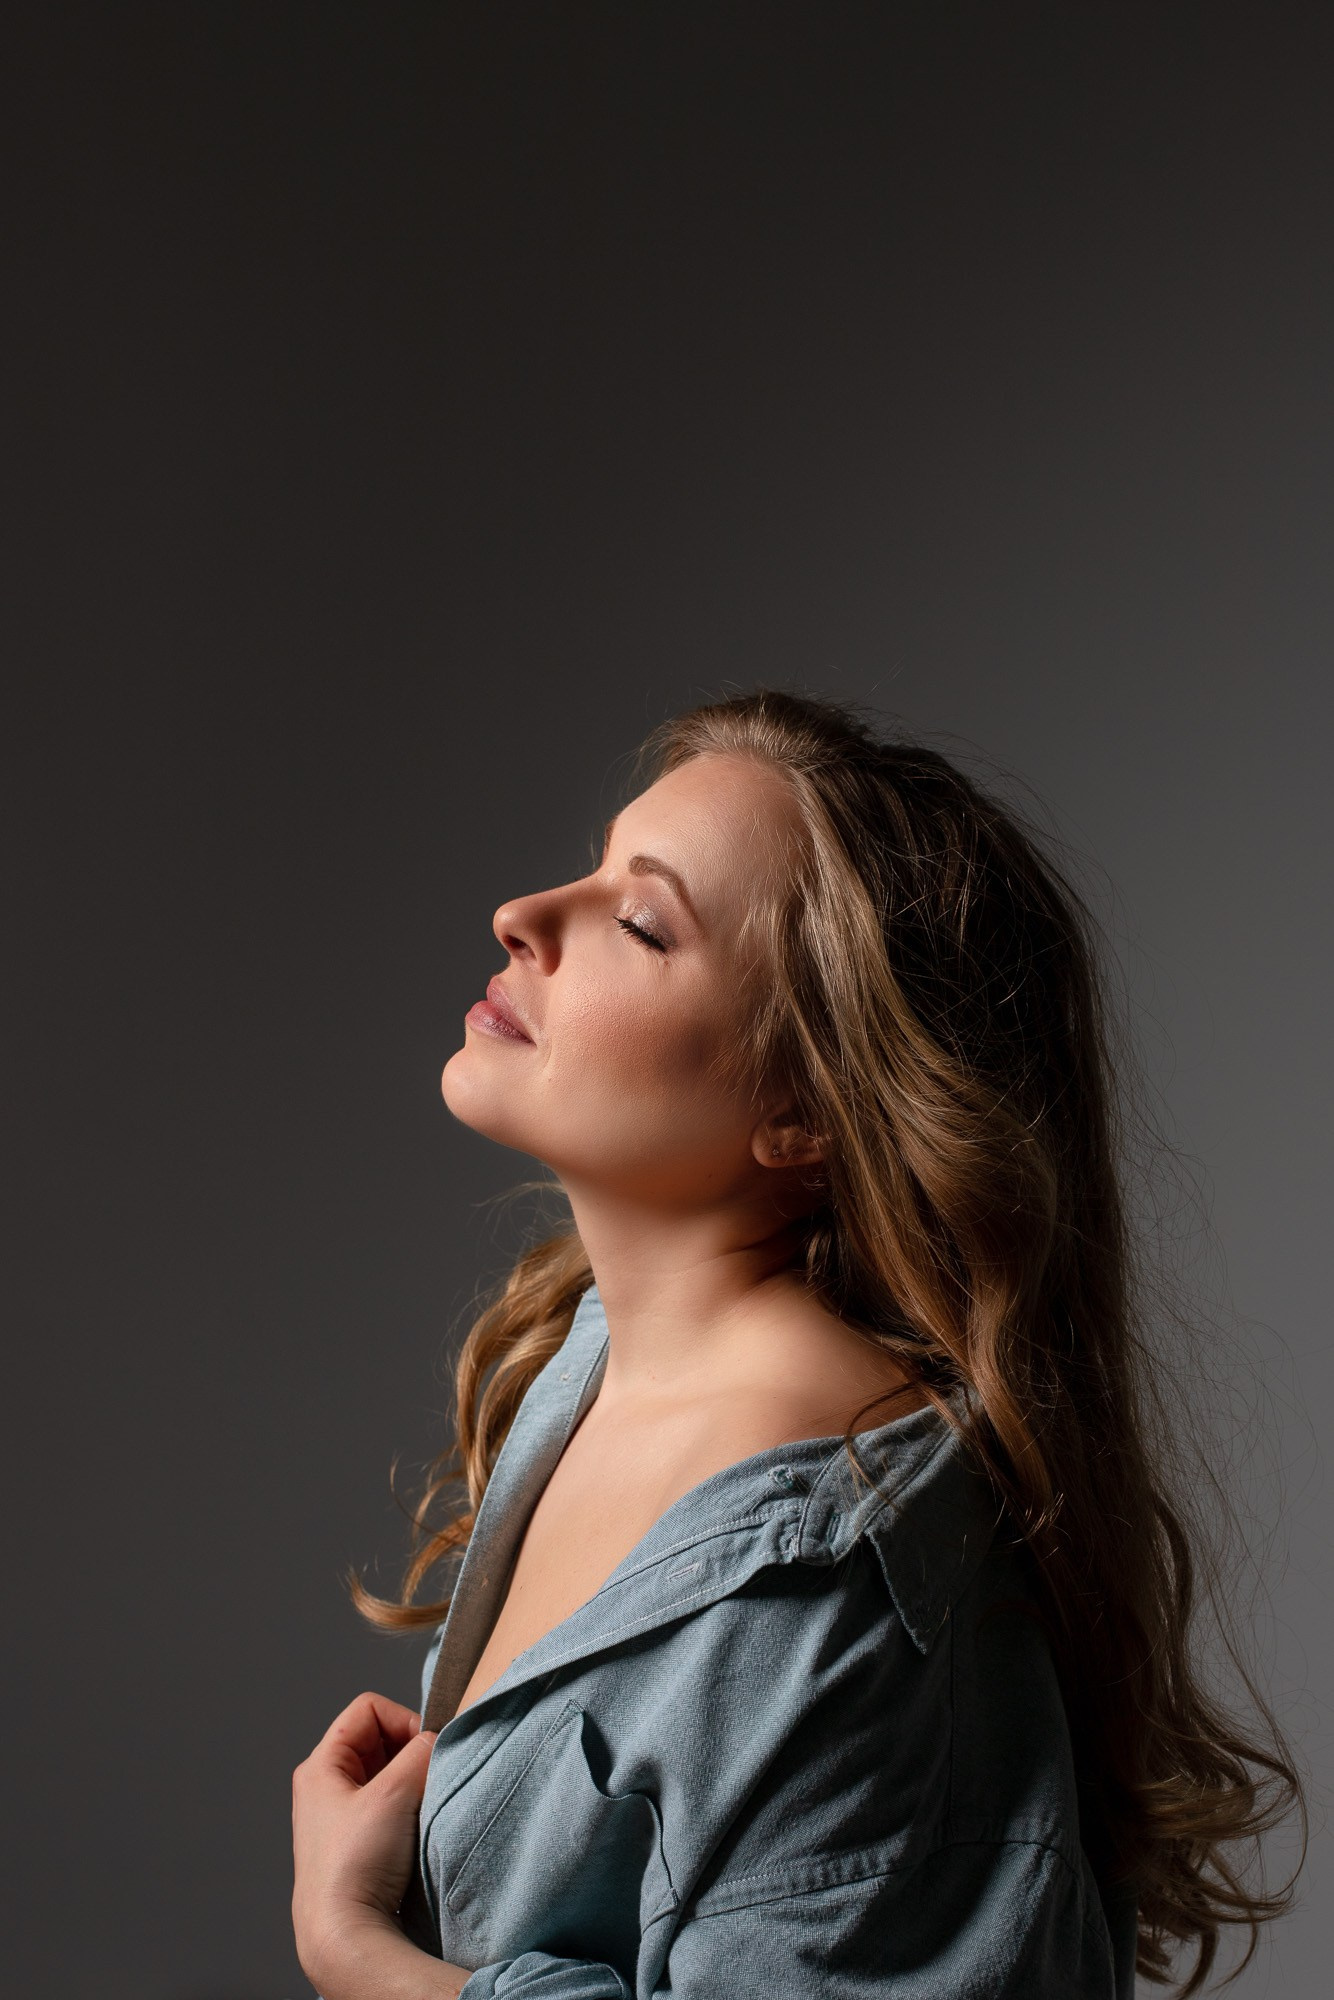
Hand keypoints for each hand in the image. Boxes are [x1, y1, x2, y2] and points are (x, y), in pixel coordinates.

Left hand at [291, 1689, 437, 1985]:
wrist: (344, 1934)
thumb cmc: (355, 1864)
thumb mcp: (393, 1793)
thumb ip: (421, 1753)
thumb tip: (438, 1741)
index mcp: (320, 1765)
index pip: (369, 1709)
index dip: (402, 1719)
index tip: (424, 1750)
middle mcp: (325, 1786)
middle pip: (378, 1739)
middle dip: (409, 1753)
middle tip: (426, 1779)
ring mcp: (340, 1816)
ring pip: (386, 1774)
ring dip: (411, 1783)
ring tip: (420, 1807)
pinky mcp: (356, 1844)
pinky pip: (388, 1806)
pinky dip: (407, 1809)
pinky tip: (415, 1830)